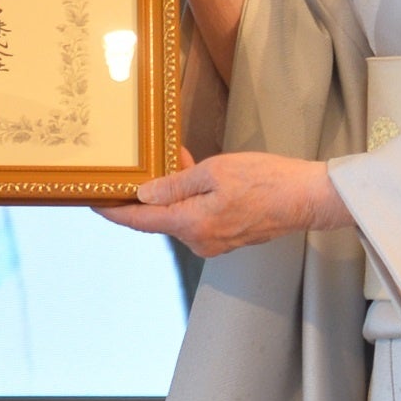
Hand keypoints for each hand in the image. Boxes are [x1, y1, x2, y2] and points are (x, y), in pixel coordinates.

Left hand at [98, 153, 351, 255]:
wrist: (307, 198)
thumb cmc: (265, 181)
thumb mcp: (214, 172)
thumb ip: (175, 184)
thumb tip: (144, 195)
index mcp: (190, 225)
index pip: (138, 221)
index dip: (113, 211)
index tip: (93, 201)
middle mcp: (199, 240)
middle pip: (158, 218)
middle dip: (147, 193)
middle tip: (136, 166)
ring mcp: (215, 241)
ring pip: (180, 214)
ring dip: (173, 191)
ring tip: (176, 158)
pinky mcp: (228, 236)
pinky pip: (198, 216)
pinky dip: (192, 196)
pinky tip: (197, 172)